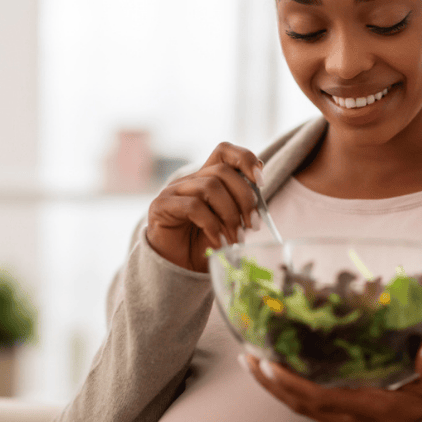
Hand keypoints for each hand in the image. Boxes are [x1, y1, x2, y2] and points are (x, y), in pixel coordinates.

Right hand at [147, 142, 262, 272]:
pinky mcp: (161, 206)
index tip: (261, 182)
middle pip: (222, 171)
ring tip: (237, 238)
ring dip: (230, 215)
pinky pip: (193, 207)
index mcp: (208, 178)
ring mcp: (173, 191)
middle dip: (244, 198)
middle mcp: (190, 180)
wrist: (177, 269)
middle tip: (253, 224)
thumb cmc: (204, 245)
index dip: (245, 159)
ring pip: (209, 187)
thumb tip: (259, 201)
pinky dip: (212, 226)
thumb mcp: (229, 224)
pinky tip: (220, 242)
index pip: (225, 151)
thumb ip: (241, 207)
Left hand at [240, 340, 421, 421]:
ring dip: (270, 385)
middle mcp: (347, 418)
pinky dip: (281, 389)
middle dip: (271, 382)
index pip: (323, 398)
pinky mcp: (334, 420)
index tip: (272, 365)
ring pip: (296, 406)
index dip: (294, 384)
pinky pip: (301, 406)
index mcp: (367, 409)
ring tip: (249, 359)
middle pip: (300, 404)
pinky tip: (268, 372)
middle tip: (250, 356)